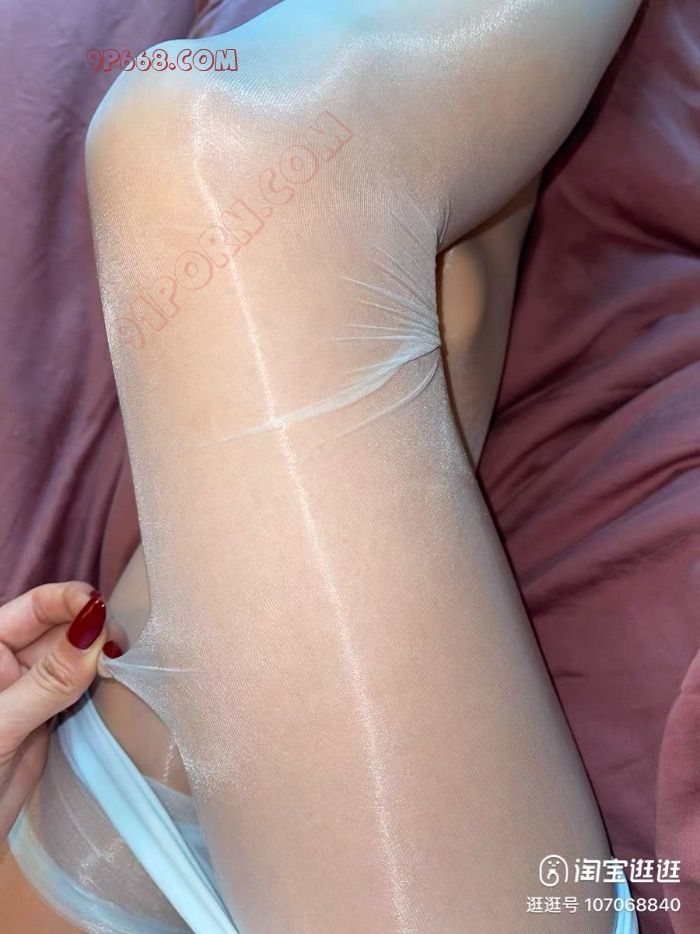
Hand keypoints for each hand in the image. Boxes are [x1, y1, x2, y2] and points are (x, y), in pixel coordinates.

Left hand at [0, 582, 119, 838]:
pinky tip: (123, 684)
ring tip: (130, 662)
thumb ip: (49, 680)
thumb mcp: (0, 726)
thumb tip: (96, 629)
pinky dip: (103, 685)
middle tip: (125, 646)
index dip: (68, 600)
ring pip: (75, 659)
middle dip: (93, 629)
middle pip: (60, 629)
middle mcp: (8, 664)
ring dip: (102, 657)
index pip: (33, 607)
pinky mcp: (48, 720)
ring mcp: (29, 692)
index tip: (104, 608)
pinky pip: (81, 691)